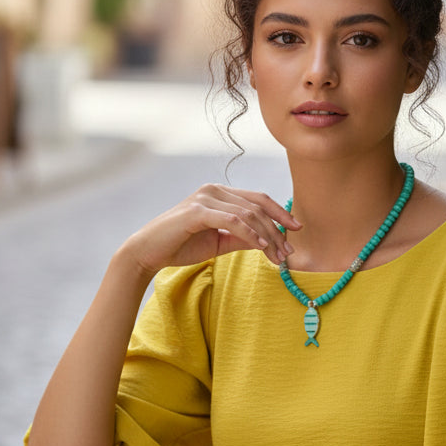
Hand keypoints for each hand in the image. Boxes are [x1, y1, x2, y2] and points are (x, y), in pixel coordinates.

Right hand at [122, 185, 301, 275]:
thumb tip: (268, 241)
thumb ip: (242, 238)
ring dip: (267, 236)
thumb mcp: (219, 242)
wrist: (148, 252)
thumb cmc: (181, 246)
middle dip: (277, 230)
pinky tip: (261, 247)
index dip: (280, 213)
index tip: (297, 230)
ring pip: (248, 215)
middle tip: (288, 252)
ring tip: (277, 256)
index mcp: (219, 193)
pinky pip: (232, 221)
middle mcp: (213, 190)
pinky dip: (249, 233)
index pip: (257, 199)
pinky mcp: (197, 211)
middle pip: (257, 206)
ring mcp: (204, 198)